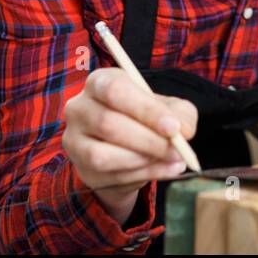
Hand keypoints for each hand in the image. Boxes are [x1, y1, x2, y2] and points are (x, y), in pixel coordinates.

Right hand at [62, 67, 198, 224]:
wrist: (128, 149)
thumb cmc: (147, 119)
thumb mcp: (169, 108)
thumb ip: (180, 114)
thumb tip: (183, 130)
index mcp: (100, 81)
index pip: (115, 91)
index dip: (145, 110)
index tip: (173, 127)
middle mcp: (79, 107)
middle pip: (107, 123)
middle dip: (148, 140)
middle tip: (178, 151)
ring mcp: (74, 139)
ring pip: (102, 155)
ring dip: (142, 161)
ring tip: (172, 159)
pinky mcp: (80, 167)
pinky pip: (108, 175)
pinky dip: (141, 175)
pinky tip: (163, 169)